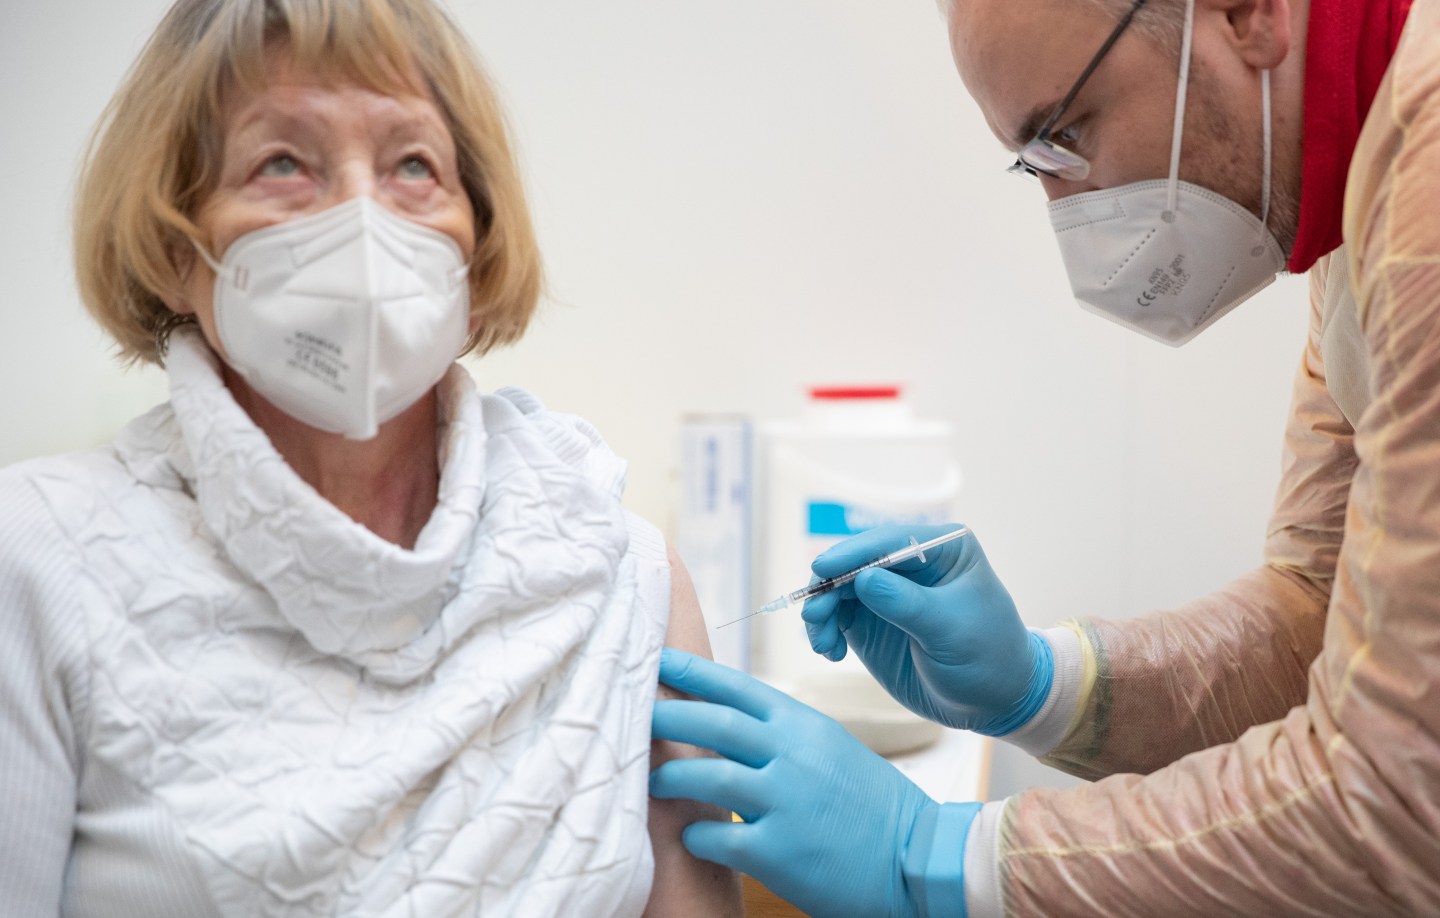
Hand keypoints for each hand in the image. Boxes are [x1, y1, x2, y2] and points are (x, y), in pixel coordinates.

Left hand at [650, 649, 978, 917]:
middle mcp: (792, 755)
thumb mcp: (831, 750)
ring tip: (651, 783)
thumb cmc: (871, 805)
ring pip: (706, 775)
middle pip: (712, 722)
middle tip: (634, 714)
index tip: (655, 657)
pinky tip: (690, 836)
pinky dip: (694, 835)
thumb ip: (782, 735)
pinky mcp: (779, 851)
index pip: (736, 687)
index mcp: (804, 725)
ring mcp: (785, 801)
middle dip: (665, 714)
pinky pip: (716, 837)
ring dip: (669, 777)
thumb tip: (723, 723)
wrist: (917, 859)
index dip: (691, 671)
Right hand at [801, 524, 1052, 735]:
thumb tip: (863, 579)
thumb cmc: (989, 656)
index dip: (853, 553)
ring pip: (838, 589)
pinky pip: (837, 616)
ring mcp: (887, 592)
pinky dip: (826, 630)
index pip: (889, 541)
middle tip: (815, 616)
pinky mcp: (872, 620)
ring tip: (822, 643)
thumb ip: (907, 604)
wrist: (994, 700)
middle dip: (829, 587)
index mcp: (942, 549)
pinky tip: (830, 651)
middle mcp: (909, 564)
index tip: (823, 570)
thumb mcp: (952, 630)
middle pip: (855, 562)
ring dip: (822, 612)